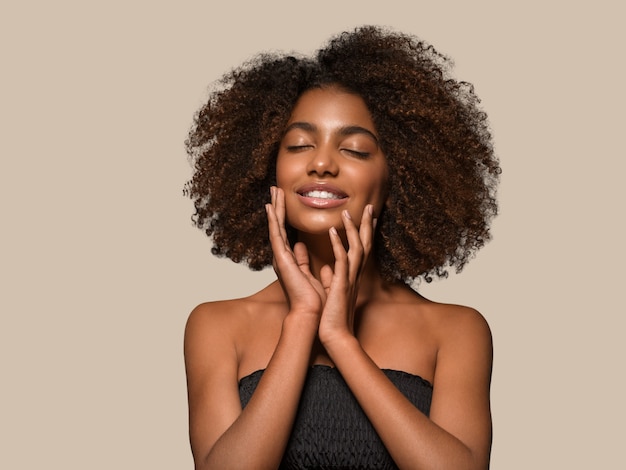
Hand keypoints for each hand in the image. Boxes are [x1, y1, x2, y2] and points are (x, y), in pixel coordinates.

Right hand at [266, 187, 325, 317]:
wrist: (311, 314)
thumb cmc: (313, 300)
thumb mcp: (310, 275)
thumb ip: (304, 261)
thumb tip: (302, 247)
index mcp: (290, 260)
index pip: (287, 233)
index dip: (284, 216)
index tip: (283, 201)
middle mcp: (283, 257)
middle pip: (279, 226)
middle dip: (278, 207)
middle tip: (275, 189)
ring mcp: (280, 257)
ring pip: (276, 227)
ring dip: (275, 208)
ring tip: (273, 190)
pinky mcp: (282, 259)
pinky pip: (276, 235)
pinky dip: (273, 220)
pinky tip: (270, 207)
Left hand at [318, 204, 375, 344]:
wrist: (335, 336)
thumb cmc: (333, 318)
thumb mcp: (333, 294)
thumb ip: (331, 279)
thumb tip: (327, 269)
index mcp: (351, 276)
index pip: (361, 250)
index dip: (364, 233)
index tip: (367, 217)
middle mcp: (354, 275)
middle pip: (365, 244)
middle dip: (367, 225)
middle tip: (369, 206)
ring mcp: (349, 279)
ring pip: (356, 248)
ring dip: (353, 229)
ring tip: (348, 212)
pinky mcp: (341, 284)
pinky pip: (341, 260)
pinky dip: (337, 244)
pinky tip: (332, 230)